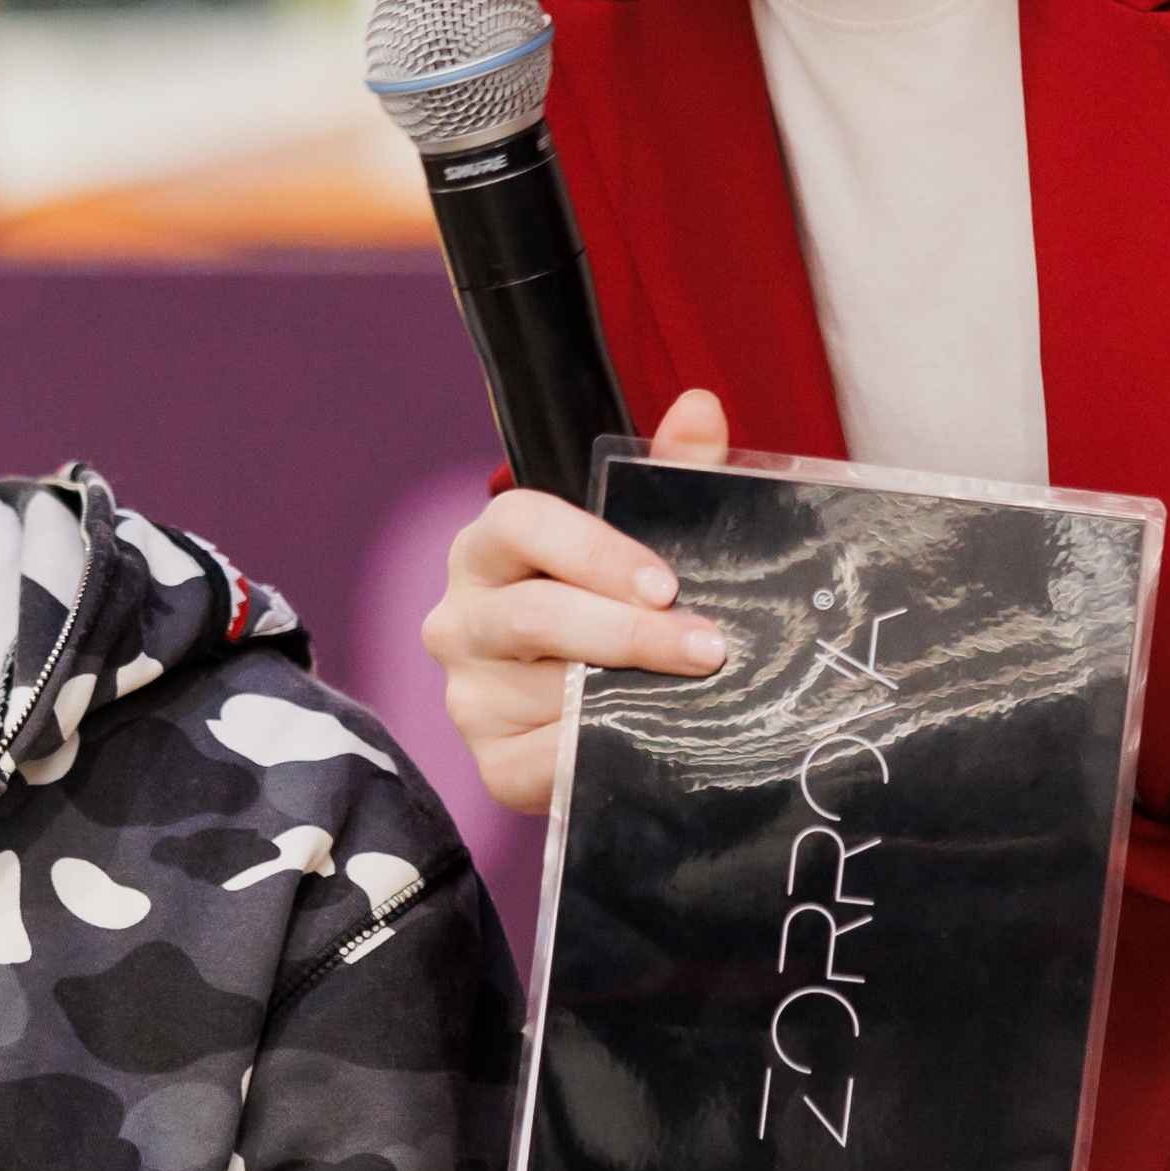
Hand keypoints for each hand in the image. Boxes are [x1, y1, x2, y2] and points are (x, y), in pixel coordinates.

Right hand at [417, 389, 735, 814]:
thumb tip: (699, 407)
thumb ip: (670, 474)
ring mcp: (467, 694)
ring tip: (697, 697)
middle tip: (710, 649)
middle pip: (535, 616)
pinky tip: (648, 745)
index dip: (594, 550)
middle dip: (631, 634)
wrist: (601, 717)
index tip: (666, 584)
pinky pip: (541, 762)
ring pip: (547, 692)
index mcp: (488, 549)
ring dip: (631, 698)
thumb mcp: (646, 539)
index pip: (519, 524)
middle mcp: (460, 617)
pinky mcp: (489, 763)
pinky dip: (599, 755)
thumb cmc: (617, 610)